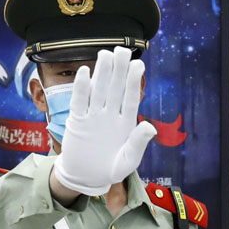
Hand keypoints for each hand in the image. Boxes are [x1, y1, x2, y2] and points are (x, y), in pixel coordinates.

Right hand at [52, 47, 157, 195]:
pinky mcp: (78, 120)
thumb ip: (137, 144)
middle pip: (115, 88)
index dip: (134, 82)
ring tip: (106, 54)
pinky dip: (82, 87)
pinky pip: (80, 101)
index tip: (139, 64)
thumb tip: (150, 127)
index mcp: (125, 123)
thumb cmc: (111, 169)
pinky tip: (86, 71)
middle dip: (119, 69)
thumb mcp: (128, 161)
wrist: (87, 177)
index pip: (130, 98)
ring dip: (102, 73)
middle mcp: (110, 115)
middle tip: (123, 50)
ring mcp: (93, 116)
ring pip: (98, 90)